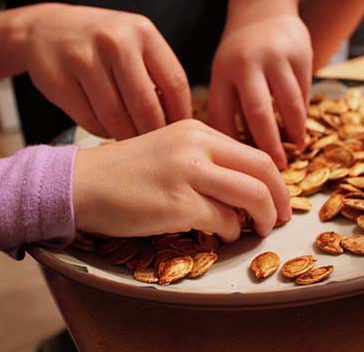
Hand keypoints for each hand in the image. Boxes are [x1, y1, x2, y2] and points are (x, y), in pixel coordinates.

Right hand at [22, 3, 190, 137]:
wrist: (44, 29)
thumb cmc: (101, 43)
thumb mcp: (134, 42)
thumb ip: (157, 73)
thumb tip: (181, 121)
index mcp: (143, 32)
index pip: (175, 84)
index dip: (180, 116)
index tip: (181, 135)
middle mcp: (115, 42)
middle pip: (146, 107)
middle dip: (154, 134)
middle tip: (157, 150)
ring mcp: (85, 60)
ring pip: (117, 119)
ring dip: (128, 138)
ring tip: (133, 144)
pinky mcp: (61, 81)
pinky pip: (92, 122)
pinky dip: (104, 133)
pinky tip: (108, 130)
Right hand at [72, 119, 290, 241]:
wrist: (81, 183)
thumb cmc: (124, 171)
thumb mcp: (169, 150)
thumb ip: (205, 160)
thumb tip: (241, 185)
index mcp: (196, 129)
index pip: (253, 153)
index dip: (274, 179)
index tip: (278, 197)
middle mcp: (196, 146)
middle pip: (262, 170)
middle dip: (279, 198)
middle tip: (281, 217)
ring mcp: (188, 174)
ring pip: (251, 195)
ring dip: (262, 217)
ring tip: (257, 229)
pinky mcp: (177, 204)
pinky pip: (223, 220)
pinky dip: (229, 231)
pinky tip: (219, 233)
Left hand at [208, 14, 311, 168]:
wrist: (263, 9)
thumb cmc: (239, 54)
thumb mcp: (224, 74)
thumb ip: (228, 107)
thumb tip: (237, 155)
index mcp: (222, 73)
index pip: (223, 117)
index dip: (231, 146)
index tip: (241, 168)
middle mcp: (246, 64)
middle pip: (258, 114)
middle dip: (269, 147)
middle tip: (277, 169)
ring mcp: (275, 57)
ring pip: (289, 105)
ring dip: (294, 133)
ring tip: (296, 150)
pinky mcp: (300, 54)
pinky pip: (304, 92)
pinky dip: (303, 114)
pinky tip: (300, 129)